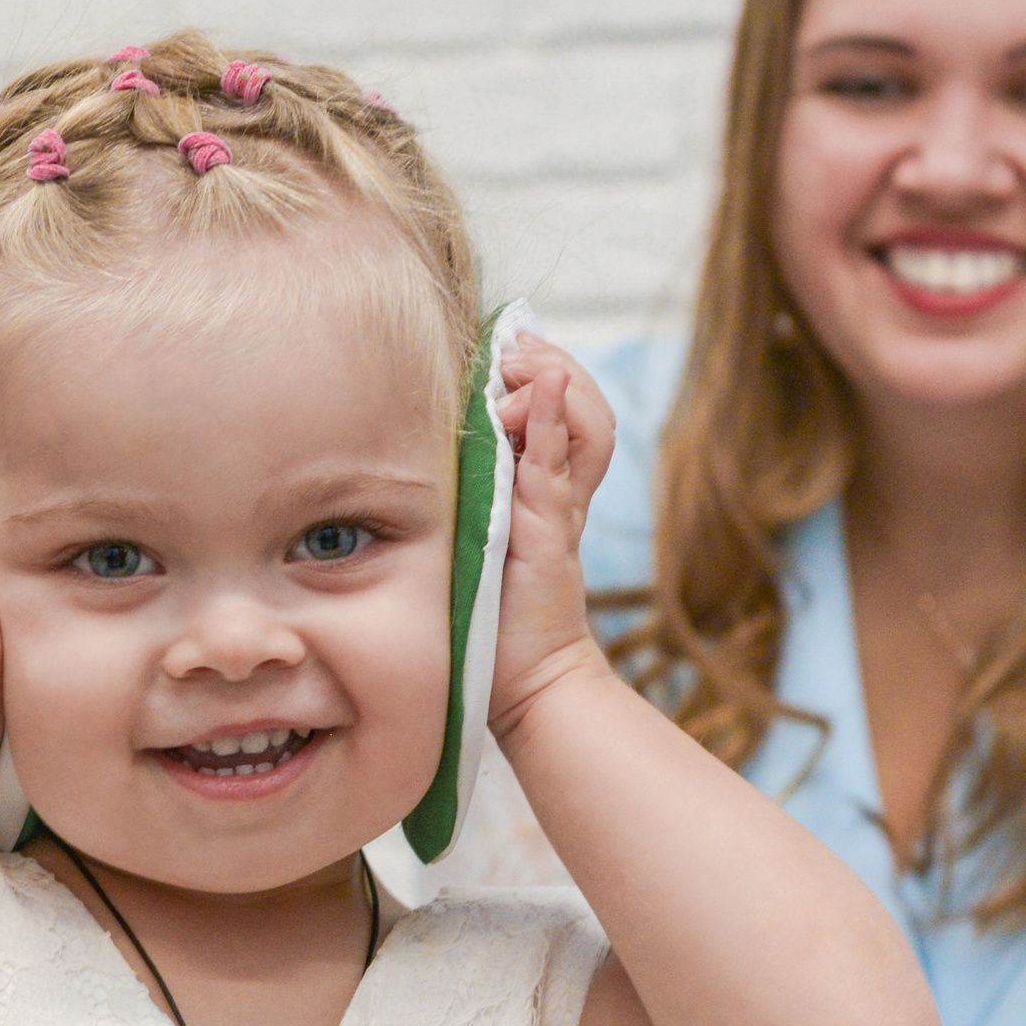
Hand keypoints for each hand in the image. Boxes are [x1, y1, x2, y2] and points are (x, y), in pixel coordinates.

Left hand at [488, 336, 615, 736]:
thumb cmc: (488, 618)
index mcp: (541, 483)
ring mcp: (560, 505)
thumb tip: (440, 437)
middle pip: (582, 401)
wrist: (526, 682)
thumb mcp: (471, 533)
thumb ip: (470, 485)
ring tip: (521, 371)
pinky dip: (554, 420)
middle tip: (514, 351)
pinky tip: (541, 386)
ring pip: (585, 421)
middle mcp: (558, 487)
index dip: (542, 364)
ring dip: (554, 385)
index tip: (509, 343)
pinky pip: (558, 462)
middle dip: (550, 362)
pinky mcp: (553, 527)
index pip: (564, 401)